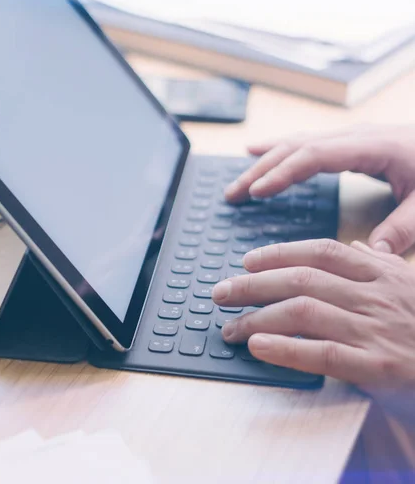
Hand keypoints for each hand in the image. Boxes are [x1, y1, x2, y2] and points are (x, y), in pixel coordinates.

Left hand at [212, 239, 414, 423]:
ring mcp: (377, 330)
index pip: (321, 252)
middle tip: (221, 292)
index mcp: (382, 273)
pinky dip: (285, 348)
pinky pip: (323, 353)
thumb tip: (348, 247)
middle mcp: (376, 296)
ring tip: (230, 327)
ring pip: (305, 311)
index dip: (279, 252)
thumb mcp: (409, 286)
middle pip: (302, 279)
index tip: (248, 261)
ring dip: (258, 317)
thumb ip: (377, 266)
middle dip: (253, 284)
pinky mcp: (379, 368)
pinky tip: (258, 345)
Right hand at [224, 125, 414, 254]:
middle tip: (233, 194)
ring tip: (238, 183)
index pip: (314, 155)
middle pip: (296, 148)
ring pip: (297, 144)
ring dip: (264, 162)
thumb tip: (372, 255)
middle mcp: (355, 137)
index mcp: (371, 147)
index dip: (283, 172)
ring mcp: (350, 138)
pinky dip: (278, 152)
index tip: (257, 192)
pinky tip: (258, 154)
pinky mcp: (349, 144)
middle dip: (262, 170)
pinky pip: (305, 145)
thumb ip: (404, 227)